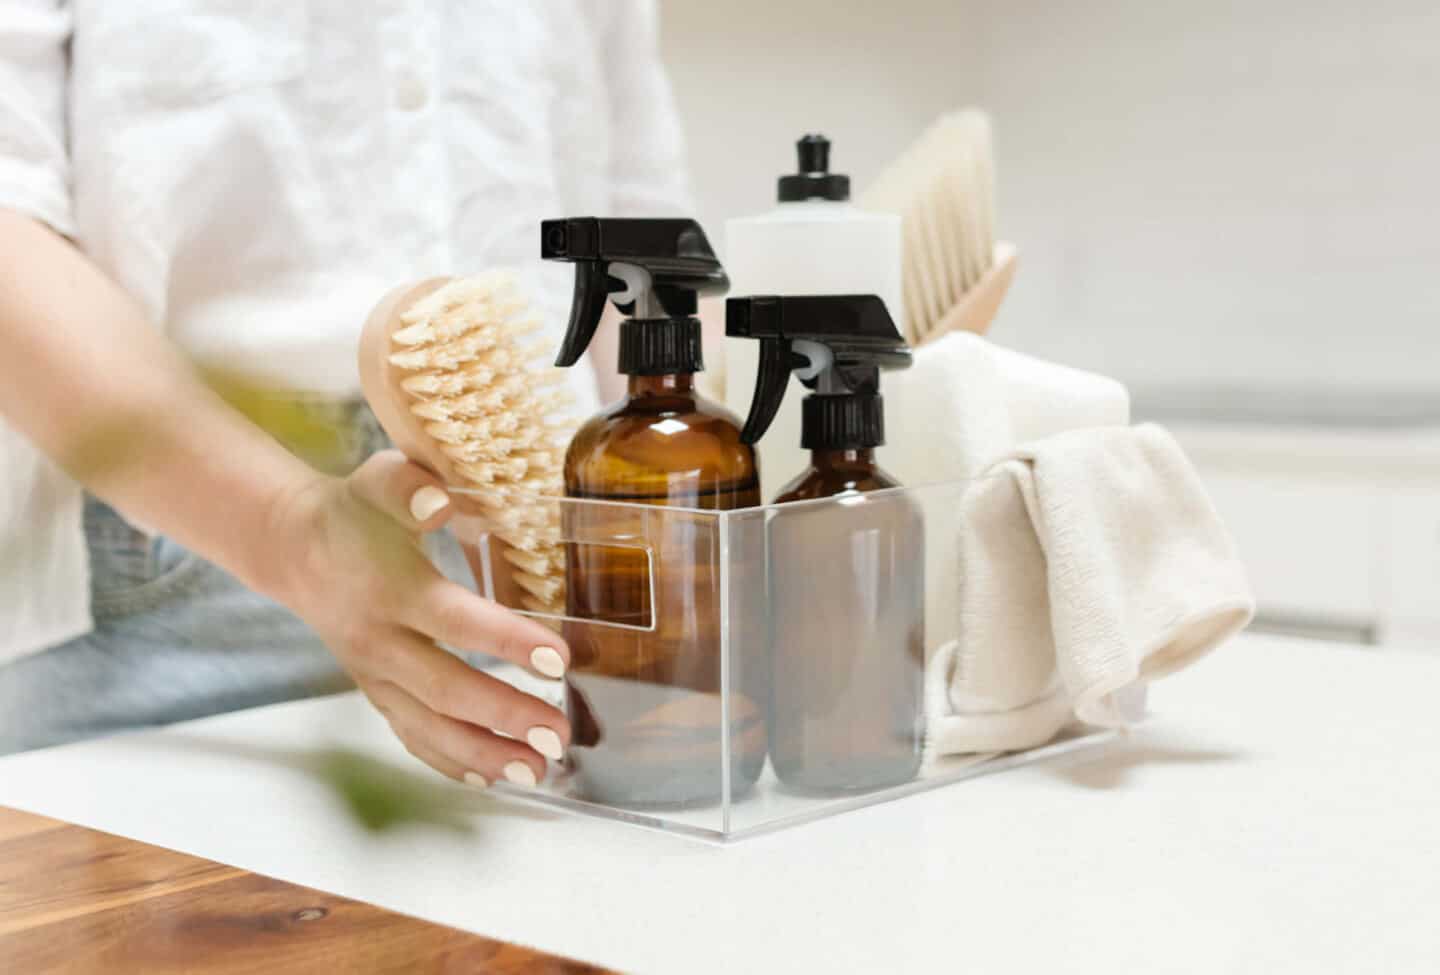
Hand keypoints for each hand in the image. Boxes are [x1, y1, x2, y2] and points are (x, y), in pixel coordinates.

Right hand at [266, 449, 570, 787]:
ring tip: (539, 770)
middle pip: (444, 689)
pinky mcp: (377, 694)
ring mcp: (375, 676)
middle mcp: (379, 642)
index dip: (505, 641)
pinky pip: (412, 738)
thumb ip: (407, 487)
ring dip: (484, 754)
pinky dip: (452, 762)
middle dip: (504, 715)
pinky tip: (496, 777)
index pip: (452, 620)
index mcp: (389, 589)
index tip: (559, 658)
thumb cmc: (355, 513)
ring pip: (428, 728)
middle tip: (560, 733)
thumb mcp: (378, 481)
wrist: (296, 549)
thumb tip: (440, 501)